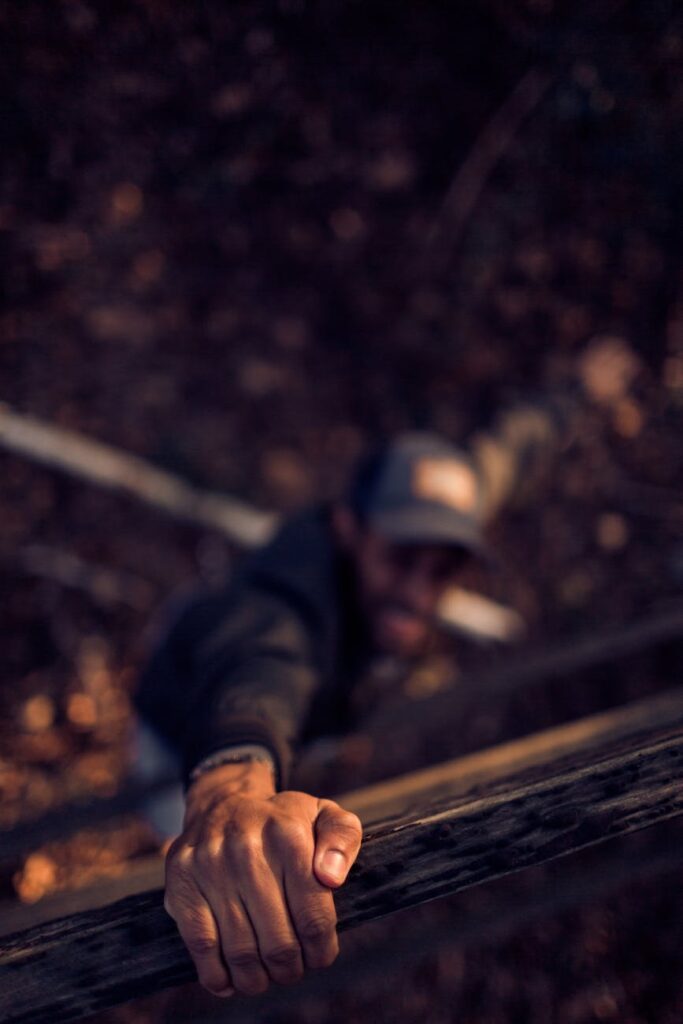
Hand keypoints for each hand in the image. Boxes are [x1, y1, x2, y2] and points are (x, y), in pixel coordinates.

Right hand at [163, 761, 361, 997]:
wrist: (225, 804)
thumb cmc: (283, 822)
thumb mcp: (324, 815)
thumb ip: (343, 839)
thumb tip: (332, 877)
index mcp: (289, 835)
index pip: (313, 918)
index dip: (321, 949)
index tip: (320, 955)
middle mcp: (247, 849)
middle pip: (279, 943)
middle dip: (291, 968)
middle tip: (292, 969)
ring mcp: (210, 866)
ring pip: (241, 952)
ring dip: (257, 978)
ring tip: (266, 976)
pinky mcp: (182, 883)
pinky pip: (201, 945)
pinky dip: (217, 975)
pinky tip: (231, 980)